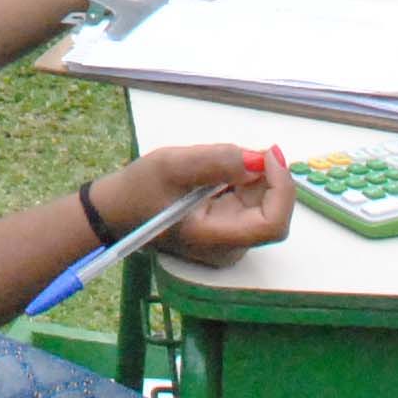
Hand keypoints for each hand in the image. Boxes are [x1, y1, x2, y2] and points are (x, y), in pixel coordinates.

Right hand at [105, 142, 293, 267]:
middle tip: (242, 150)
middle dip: (264, 176)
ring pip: (261, 203)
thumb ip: (214, 161)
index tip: (268, 155)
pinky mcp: (225, 229)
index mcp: (215, 239)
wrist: (117, 210)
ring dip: (252, 175)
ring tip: (214, 162)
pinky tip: (214, 172)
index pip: (272, 224)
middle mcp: (229, 247)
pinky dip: (241, 180)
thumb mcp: (171, 165)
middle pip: (270, 210)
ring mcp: (228, 240)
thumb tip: (257, 159)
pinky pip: (248, 201)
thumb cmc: (140, 190)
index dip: (280, 189)